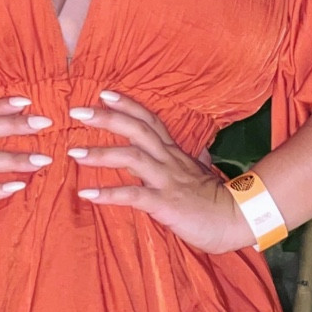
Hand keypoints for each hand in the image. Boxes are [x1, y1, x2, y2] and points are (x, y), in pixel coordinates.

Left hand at [69, 90, 258, 254]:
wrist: (238, 218)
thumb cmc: (215, 199)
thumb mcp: (200, 172)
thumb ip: (188, 160)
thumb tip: (188, 151)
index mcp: (174, 153)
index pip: (150, 120)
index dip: (128, 105)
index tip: (104, 93)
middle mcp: (169, 161)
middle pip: (137, 130)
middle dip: (107, 118)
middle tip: (77, 111)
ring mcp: (167, 180)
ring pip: (132, 157)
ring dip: (101, 153)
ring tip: (74, 153)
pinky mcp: (165, 203)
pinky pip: (133, 195)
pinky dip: (109, 194)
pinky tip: (86, 194)